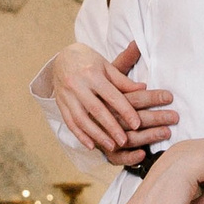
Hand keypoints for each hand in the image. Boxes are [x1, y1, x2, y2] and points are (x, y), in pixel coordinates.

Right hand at [47, 40, 177, 163]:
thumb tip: (143, 88)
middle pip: (96, 110)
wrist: (63, 56)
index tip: (137, 124)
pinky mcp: (60, 104)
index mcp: (92, 73)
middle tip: (124, 141)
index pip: (111, 95)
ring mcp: (67, 96)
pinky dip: (80, 136)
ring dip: (96, 135)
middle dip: (111, 127)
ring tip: (111, 147)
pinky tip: (91, 146)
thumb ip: (123, 81)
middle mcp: (77, 85)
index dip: (125, 110)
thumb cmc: (89, 60)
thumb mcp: (106, 66)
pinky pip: (69, 122)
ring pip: (81, 119)